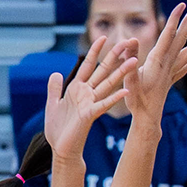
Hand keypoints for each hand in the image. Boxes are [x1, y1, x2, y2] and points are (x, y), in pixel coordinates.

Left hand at [43, 35, 136, 158]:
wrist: (61, 149)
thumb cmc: (58, 129)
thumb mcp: (52, 104)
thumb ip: (54, 89)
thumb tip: (55, 73)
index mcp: (77, 89)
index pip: (88, 65)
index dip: (94, 51)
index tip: (103, 37)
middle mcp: (87, 94)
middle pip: (103, 71)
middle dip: (114, 56)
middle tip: (128, 42)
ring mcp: (90, 103)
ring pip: (108, 84)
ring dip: (121, 72)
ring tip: (134, 61)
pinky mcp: (90, 115)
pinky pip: (104, 104)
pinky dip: (114, 97)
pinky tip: (126, 90)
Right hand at [124, 3, 186, 123]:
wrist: (147, 120)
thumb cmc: (136, 101)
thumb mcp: (129, 79)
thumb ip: (130, 60)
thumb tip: (131, 40)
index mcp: (157, 61)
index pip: (167, 35)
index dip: (174, 19)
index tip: (182, 5)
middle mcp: (167, 65)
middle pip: (181, 39)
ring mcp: (171, 73)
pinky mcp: (170, 81)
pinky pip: (185, 66)